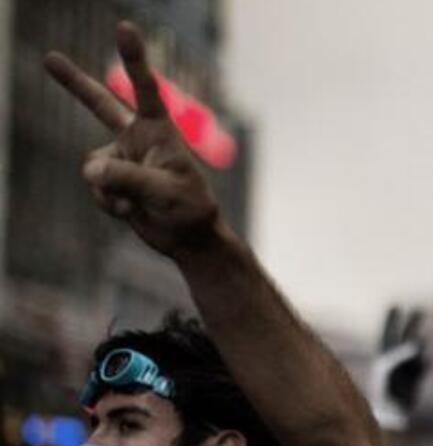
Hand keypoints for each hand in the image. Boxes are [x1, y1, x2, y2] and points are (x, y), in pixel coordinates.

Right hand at [44, 21, 220, 258]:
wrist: (188, 238)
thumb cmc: (190, 209)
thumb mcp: (165, 192)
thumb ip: (127, 176)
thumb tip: (89, 168)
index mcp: (159, 131)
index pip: (145, 90)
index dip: (134, 59)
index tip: (124, 27)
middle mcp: (137, 139)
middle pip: (100, 105)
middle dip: (74, 83)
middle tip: (48, 58)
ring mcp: (122, 159)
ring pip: (93, 167)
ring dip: (111, 189)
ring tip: (139, 202)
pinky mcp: (111, 181)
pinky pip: (95, 188)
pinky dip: (109, 203)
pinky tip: (131, 211)